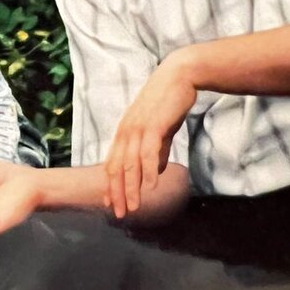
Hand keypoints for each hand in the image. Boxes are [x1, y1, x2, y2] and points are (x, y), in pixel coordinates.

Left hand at [105, 53, 197, 218]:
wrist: (179, 76)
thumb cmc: (169, 102)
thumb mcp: (159, 130)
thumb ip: (155, 151)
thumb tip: (154, 172)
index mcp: (124, 133)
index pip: (112, 164)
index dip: (110, 186)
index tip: (110, 204)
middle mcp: (126, 132)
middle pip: (116, 168)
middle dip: (117, 193)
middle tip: (120, 214)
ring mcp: (137, 128)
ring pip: (129, 164)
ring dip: (131, 188)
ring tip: (134, 207)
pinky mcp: (153, 125)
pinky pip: (147, 152)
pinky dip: (148, 171)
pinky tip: (151, 187)